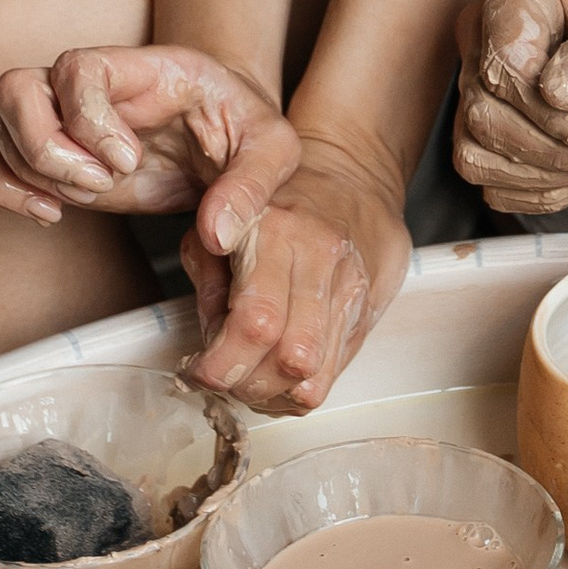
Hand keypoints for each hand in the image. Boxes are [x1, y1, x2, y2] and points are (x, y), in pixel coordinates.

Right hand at [0, 43, 296, 257]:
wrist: (229, 140)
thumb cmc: (246, 129)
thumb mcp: (274, 149)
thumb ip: (252, 185)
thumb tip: (217, 233)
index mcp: (143, 67)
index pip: (78, 68)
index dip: (88, 118)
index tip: (128, 160)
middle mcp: (90, 83)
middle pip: (15, 87)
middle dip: (44, 146)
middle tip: (101, 183)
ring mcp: (63, 115)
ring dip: (32, 171)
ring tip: (93, 194)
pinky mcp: (54, 152)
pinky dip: (10, 190)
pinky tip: (53, 212)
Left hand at [186, 128, 410, 416]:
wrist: (352, 174)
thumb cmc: (277, 198)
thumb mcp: (222, 220)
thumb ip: (209, 282)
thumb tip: (209, 345)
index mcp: (276, 233)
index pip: (254, 322)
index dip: (221, 365)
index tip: (199, 371)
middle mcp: (320, 261)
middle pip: (288, 358)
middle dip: (247, 385)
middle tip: (225, 379)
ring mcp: (351, 288)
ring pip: (315, 376)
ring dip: (273, 394)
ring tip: (251, 378)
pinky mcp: (368, 310)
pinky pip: (334, 372)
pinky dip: (299, 389)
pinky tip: (279, 375)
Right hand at [453, 0, 567, 211]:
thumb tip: (559, 91)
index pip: (506, 63)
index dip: (556, 113)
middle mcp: (486, 28)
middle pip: (485, 114)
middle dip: (560, 148)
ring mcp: (482, 77)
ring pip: (477, 154)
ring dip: (550, 174)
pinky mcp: (487, 124)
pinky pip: (490, 180)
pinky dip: (543, 190)